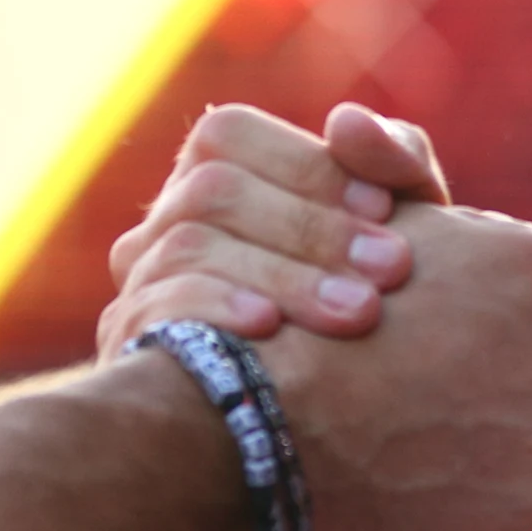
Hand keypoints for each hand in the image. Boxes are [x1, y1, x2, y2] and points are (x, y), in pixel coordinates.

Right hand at [103, 103, 451, 343]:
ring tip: (360, 312)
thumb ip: (393, 162)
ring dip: (282, 275)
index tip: (387, 208)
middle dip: (311, 228)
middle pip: (213, 191)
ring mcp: (139, 280)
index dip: (306, 164)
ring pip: (189, 248)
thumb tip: (347, 121)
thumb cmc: (373, 287)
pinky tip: (272, 329)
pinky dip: (218, 309)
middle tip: (393, 269)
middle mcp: (163, 219)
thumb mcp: (400, 223)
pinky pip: (158, 309)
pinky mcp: (131, 343)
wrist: (337, 409)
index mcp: (212, 170)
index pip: (230, 135)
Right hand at [256, 203, 531, 530]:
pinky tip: (390, 489)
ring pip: (509, 437)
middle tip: (396, 388)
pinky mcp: (511, 517)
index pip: (512, 284)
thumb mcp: (381, 221)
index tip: (403, 321)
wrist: (265, 423)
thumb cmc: (311, 309)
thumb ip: (442, 217)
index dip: (453, 302)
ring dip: (464, 439)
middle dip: (473, 372)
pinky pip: (484, 505)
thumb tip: (469, 228)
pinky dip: (446, 502)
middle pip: (522, 362)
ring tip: (386, 441)